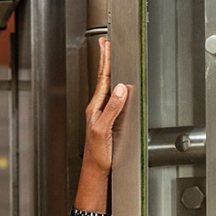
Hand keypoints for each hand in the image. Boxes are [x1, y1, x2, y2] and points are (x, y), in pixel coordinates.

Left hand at [83, 37, 127, 175]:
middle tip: (106, 44)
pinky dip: (116, 87)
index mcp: (95, 108)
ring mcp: (102, 115)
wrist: (96, 172)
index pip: (102, 79)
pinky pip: (113, 99)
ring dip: (110, 72)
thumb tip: (121, 89)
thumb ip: (112, 109)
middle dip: (105, 61)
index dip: (105, 61)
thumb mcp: (104, 130)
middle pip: (104, 79)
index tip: (106, 45)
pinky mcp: (108, 122)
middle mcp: (97, 109)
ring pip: (108, 88)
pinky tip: (119, 87)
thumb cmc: (97, 155)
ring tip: (111, 58)